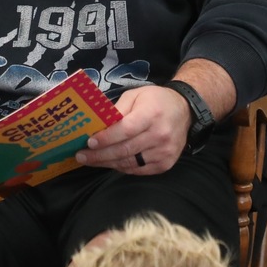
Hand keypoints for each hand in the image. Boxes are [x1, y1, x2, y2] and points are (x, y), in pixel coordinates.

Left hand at [76, 84, 190, 174]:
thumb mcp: (135, 96)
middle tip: (81, 157)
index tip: (88, 143)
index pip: (125, 130)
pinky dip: (122, 167)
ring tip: (91, 161)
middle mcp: (160, 135)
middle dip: (100, 155)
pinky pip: (139, 170)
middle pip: (125, 149)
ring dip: (108, 163)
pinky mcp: (166, 164)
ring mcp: (164, 152)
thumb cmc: (155, 100)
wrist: (184, 110)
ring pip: (130, 162)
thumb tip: (98, 126)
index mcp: (151, 114)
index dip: (106, 138)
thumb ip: (117, 110)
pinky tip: (110, 163)